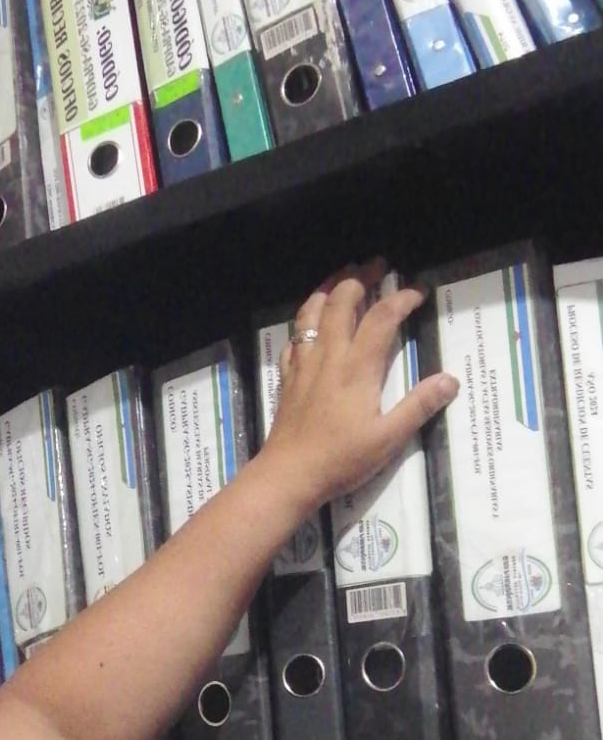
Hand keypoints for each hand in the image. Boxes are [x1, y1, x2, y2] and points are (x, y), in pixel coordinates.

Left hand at [262, 257, 458, 513]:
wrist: (289, 474)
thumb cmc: (341, 459)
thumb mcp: (388, 438)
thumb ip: (419, 406)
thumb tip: (451, 380)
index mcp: (357, 367)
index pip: (382, 317)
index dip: (400, 298)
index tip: (417, 292)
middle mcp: (329, 355)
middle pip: (341, 301)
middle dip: (360, 278)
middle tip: (376, 265)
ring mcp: (304, 363)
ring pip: (311, 311)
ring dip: (327, 288)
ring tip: (341, 276)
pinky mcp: (288, 376)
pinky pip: (294, 336)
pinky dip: (305, 318)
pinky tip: (310, 321)